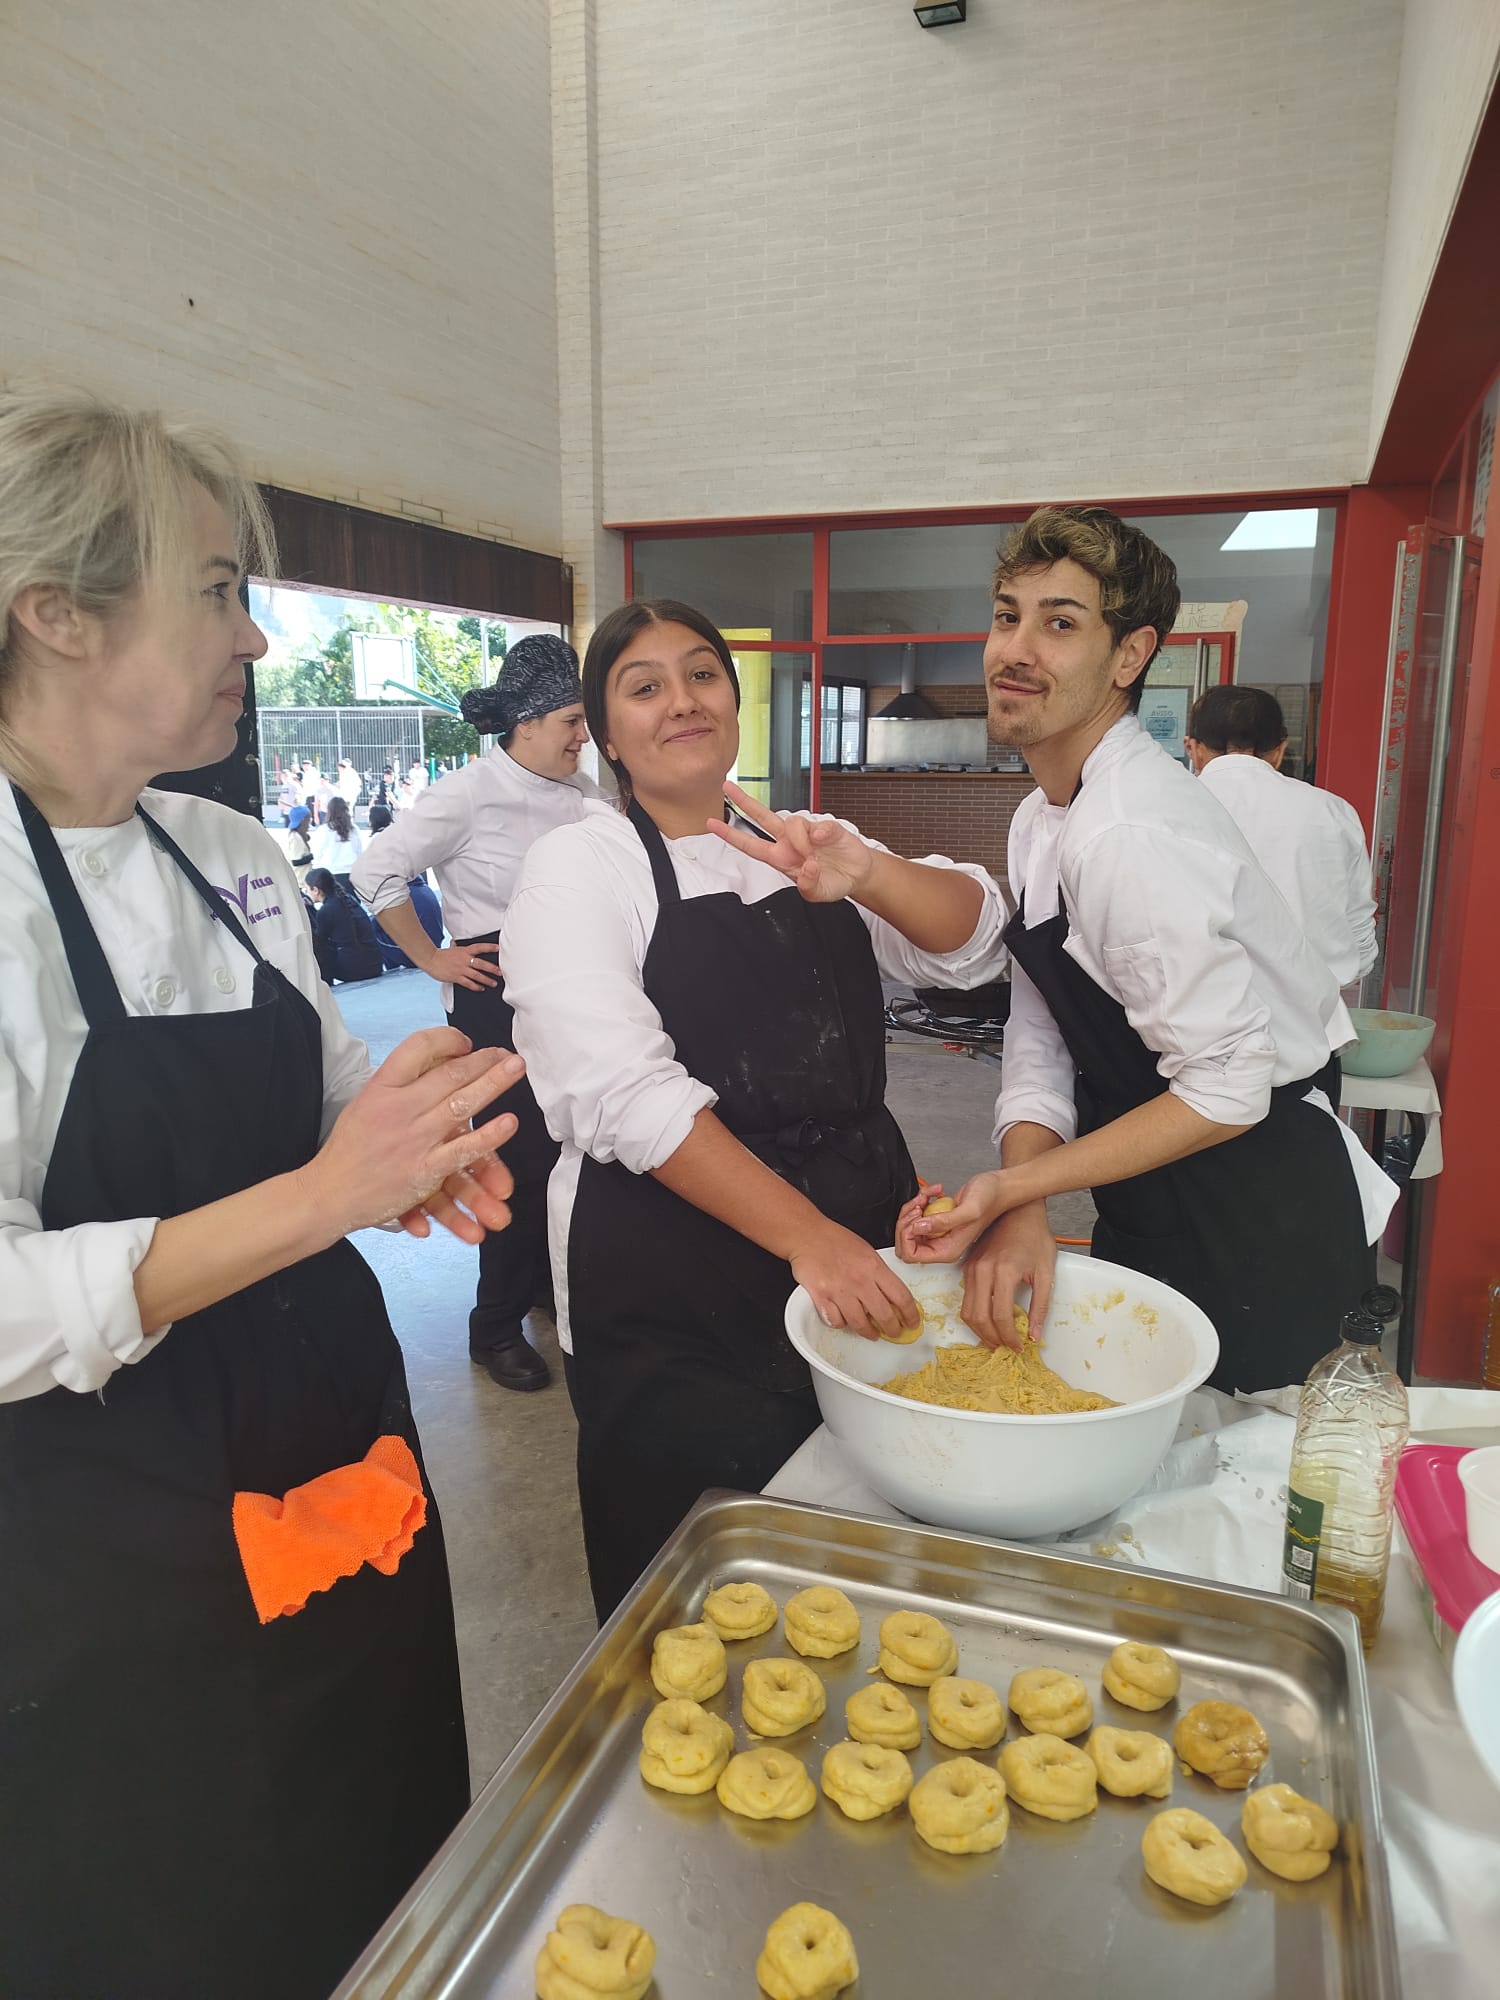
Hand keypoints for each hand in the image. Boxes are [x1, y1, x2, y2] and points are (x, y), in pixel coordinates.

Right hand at [303, 1027, 523, 1237]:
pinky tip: (509, 1122)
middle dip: (483, 1060)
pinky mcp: (422, 1169)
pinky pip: (461, 1149)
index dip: (447, 1039)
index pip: (418, 1047)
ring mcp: (412, 1138)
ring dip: (493, 1084)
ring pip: (461, 1105)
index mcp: (381, 1086)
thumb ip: (399, 1087)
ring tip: (516, 1068)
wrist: (327, 1193)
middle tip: (508, 1054)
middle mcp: (397, 1107)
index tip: (466, 1043)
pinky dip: (487, 1136)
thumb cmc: (349, 1149)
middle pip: (449, 1074)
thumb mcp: (366, 1104)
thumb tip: (437, 1065)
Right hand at [425, 941, 500, 991]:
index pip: (480, 948)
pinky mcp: (456, 977)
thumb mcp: (451, 948)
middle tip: (500, 972)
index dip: (490, 947)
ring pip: (477, 975)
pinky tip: (481, 988)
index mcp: (464, 951)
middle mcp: (464, 959)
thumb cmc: (441, 955)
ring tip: (494, 983)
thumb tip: (456, 942)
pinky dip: (475, 986)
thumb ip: (457, 946)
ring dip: (486, 980)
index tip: (499, 948)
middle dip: (492, 968)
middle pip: (481, 964)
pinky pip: (468, 983)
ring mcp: (461, 969)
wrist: (430, 959)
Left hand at [706, 784, 876, 903]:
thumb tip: (806, 868)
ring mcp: (807, 832)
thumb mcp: (818, 894)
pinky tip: (824, 843)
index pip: (751, 845)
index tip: (711, 824)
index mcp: (781, 858)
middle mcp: (790, 842)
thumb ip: (808, 887)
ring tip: (813, 857)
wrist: (857, 874)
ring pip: (792, 822)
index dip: (731, 835)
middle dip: (744, 802)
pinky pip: (818, 825)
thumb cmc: (833, 882)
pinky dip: (821, 834)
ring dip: (800, 840)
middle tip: (727, 787)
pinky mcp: (826, 826)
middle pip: (762, 818)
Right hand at [789, 1224, 920, 1340]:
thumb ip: (879, 1273)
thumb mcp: (867, 1251)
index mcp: (874, 1267)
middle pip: (884, 1315)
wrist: (807, 1234)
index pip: (902, 1297)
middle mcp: (860, 1281)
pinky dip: (841, 1324)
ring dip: (869, 1332)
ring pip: (860, 1324)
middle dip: (893, 1329)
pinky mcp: (821, 1298)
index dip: (911, 1314)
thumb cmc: (835, 1239)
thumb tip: (890, 1294)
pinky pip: (836, 1321)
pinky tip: (843, 1320)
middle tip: (894, 1332)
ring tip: (871, 1333)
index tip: (913, 1322)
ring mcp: (840, 1291)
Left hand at [897, 1172, 1017, 1263]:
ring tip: (926, 1196)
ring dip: (913, 1207)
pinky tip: (932, 1192)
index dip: (907, 1235)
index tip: (917, 1217)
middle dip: (907, 1220)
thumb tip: (919, 1228)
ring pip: (908, 1226)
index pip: (911, 1254)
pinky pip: (916, 1213)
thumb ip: (944, 1221)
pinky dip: (920, 1199)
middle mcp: (941, 1244)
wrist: (998, 1188)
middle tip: (919, 1205)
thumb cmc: (990, 1199)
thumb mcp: (969, 1210)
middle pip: (905, 1242)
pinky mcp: (936, 1219)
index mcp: (947, 1250)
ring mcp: (938, 1232)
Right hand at [959, 1205, 1056, 1348]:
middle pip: (978, 1317)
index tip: (1019, 1345)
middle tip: (1006, 1347)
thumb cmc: (1035, 1236)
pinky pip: (965, 1298)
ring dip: (980, 1330)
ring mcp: (971, 1268)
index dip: (1010, 1337)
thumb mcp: (1046, 1272)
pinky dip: (974, 1315)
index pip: (1001, 1316)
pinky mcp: (967, 1266)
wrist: (1019, 1211)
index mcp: (1004, 1271)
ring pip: (967, 1310)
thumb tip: (1035, 1334)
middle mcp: (982, 1270)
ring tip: (996, 1339)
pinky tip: (988, 1320)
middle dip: (992, 1339)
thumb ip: (1040, 1306)